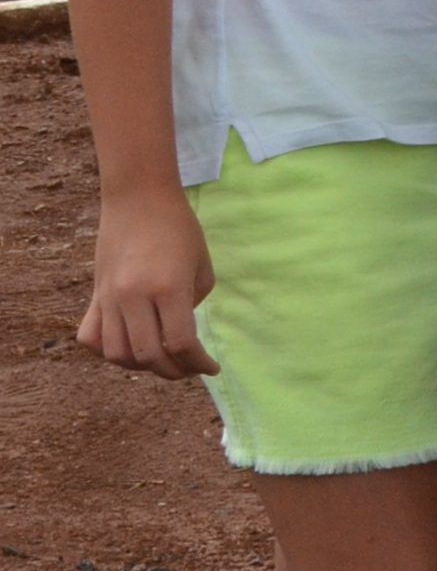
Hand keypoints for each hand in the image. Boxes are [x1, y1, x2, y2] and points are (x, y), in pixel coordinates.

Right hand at [80, 191, 218, 378]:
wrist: (138, 199)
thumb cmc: (179, 228)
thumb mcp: (201, 266)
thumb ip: (192, 304)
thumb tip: (180, 334)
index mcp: (169, 288)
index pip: (180, 343)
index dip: (198, 363)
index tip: (212, 367)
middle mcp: (134, 297)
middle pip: (148, 356)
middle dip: (173, 371)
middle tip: (189, 368)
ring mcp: (109, 298)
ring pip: (116, 353)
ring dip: (140, 366)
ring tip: (161, 360)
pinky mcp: (94, 295)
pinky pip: (90, 337)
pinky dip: (108, 352)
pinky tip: (128, 347)